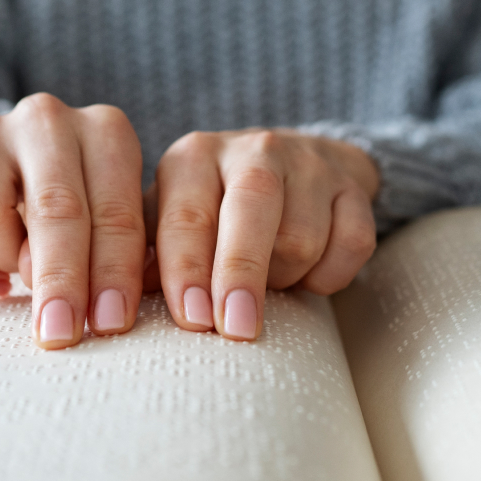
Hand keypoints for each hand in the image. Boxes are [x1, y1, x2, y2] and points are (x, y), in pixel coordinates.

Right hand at [0, 93, 145, 349]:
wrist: (16, 165)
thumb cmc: (84, 203)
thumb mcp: (115, 220)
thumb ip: (117, 252)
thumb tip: (108, 308)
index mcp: (106, 132)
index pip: (114, 211)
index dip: (114, 273)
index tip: (110, 323)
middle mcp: (47, 122)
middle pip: (53, 209)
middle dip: (59, 280)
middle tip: (60, 333)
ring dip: (3, 262)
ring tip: (20, 275)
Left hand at [143, 128, 378, 339]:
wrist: (298, 164)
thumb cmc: (221, 206)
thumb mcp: (176, 217)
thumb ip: (150, 253)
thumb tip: (128, 300)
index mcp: (193, 159)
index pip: (186, 217)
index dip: (187, 270)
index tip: (192, 320)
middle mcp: (250, 151)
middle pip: (250, 212)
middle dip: (241, 275)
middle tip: (237, 329)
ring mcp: (308, 164)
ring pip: (300, 239)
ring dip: (284, 278)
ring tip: (270, 280)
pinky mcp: (352, 185)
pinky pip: (352, 244)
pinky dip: (331, 274)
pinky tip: (310, 274)